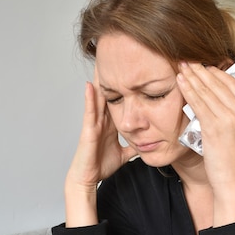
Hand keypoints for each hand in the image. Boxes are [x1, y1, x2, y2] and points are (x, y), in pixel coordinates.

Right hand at [65, 69, 136, 226]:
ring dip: (99, 81)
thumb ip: (133, 146)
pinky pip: (89, 112)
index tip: (129, 70)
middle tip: (113, 57)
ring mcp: (93, 123)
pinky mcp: (88, 130)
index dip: (122, 86)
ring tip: (102, 62)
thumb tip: (147, 144)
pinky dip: (90, 98)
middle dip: (111, 77)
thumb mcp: (123, 153)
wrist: (88, 178)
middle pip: (107, 93)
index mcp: (109, 124)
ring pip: (97, 98)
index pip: (118, 100)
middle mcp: (101, 120)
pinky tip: (90, 86)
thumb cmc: (100, 165)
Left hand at [176, 62, 234, 225]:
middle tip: (188, 61)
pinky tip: (181, 82)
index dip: (216, 73)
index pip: (232, 84)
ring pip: (207, 91)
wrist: (233, 182)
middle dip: (201, 70)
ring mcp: (230, 119)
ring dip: (192, 77)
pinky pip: (199, 103)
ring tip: (181, 67)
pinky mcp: (215, 126)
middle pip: (219, 83)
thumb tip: (218, 104)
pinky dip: (189, 90)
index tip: (204, 67)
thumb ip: (232, 117)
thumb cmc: (233, 162)